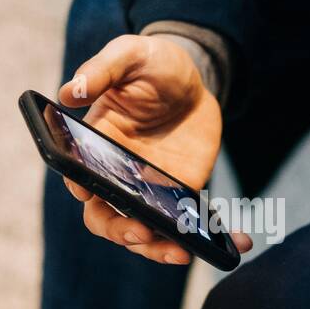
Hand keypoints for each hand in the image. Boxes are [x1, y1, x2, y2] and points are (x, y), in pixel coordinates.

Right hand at [59, 35, 251, 264]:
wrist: (192, 80)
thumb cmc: (152, 65)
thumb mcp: (130, 55)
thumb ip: (102, 69)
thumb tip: (70, 92)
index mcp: (94, 149)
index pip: (79, 181)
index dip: (84, 194)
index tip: (93, 196)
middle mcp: (117, 178)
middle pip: (107, 219)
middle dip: (121, 233)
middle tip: (143, 232)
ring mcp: (148, 193)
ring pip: (145, 234)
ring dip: (160, 250)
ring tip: (184, 253)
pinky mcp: (180, 198)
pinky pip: (190, 227)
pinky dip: (214, 240)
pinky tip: (239, 242)